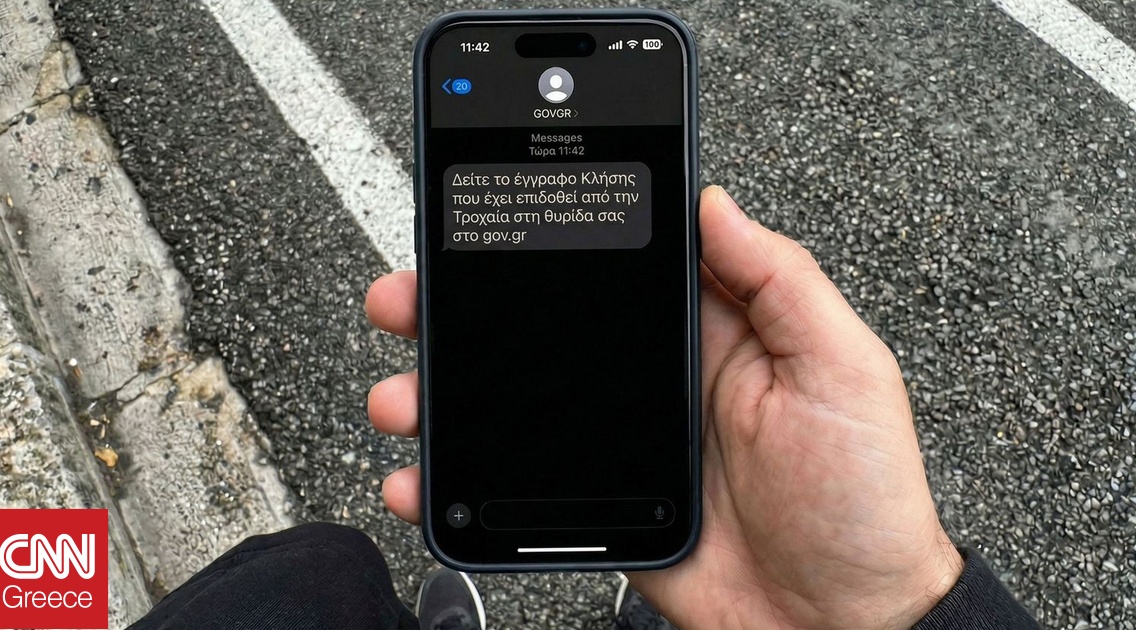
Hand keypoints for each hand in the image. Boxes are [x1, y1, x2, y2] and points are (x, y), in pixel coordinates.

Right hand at [365, 186, 963, 629]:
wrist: (843, 622)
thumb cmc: (863, 498)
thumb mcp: (843, 369)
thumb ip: (780, 280)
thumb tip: (718, 203)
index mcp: (708, 331)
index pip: (613, 266)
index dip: (545, 241)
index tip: (487, 225)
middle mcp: (653, 379)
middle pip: (540, 330)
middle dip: (465, 311)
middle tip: (407, 300)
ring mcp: (618, 444)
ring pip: (511, 405)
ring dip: (444, 393)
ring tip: (402, 395)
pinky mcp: (596, 505)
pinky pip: (514, 485)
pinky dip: (460, 482)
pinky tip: (424, 477)